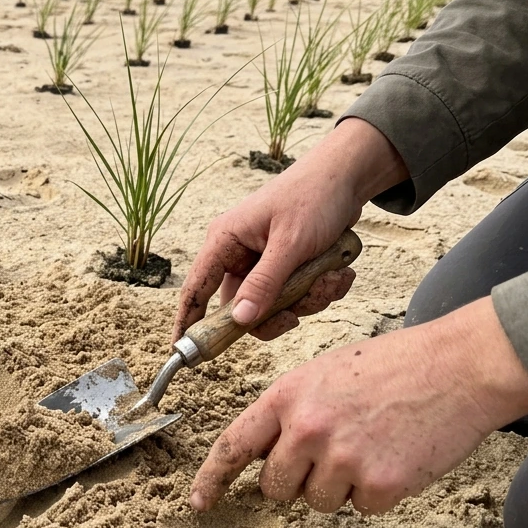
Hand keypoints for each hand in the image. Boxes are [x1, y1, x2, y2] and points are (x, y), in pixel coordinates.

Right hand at [174, 118, 407, 343]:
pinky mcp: (288, 266)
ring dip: (309, 299)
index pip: (195, 289)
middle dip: (279, 312)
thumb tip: (239, 321)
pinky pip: (298, 296)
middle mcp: (239, 255)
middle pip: (244, 308)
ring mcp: (264, 262)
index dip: (186, 322)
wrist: (349, 176)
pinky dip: (321, 289)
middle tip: (300, 312)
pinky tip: (339, 270)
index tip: (179, 351)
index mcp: (225, 242)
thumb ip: (264, 283)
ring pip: (276, 305)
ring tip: (333, 275)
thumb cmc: (314, 198)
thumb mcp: (290, 243)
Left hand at [189, 297, 527, 514]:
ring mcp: (341, 459)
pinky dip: (376, 492)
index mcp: (286, 397)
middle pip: (275, 485)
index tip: (199, 503)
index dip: (212, 478)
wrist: (456, 368)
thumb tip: (266, 453)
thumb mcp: (321, 374)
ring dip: (338, 486)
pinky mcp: (378, 484)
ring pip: (316, 501)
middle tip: (331, 451)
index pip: (234, 445)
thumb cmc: (390, 366)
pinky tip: (393, 457)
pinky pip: (359, 509)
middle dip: (295, 478)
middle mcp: (306, 429)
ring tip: (368, 444)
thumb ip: (289, 412)